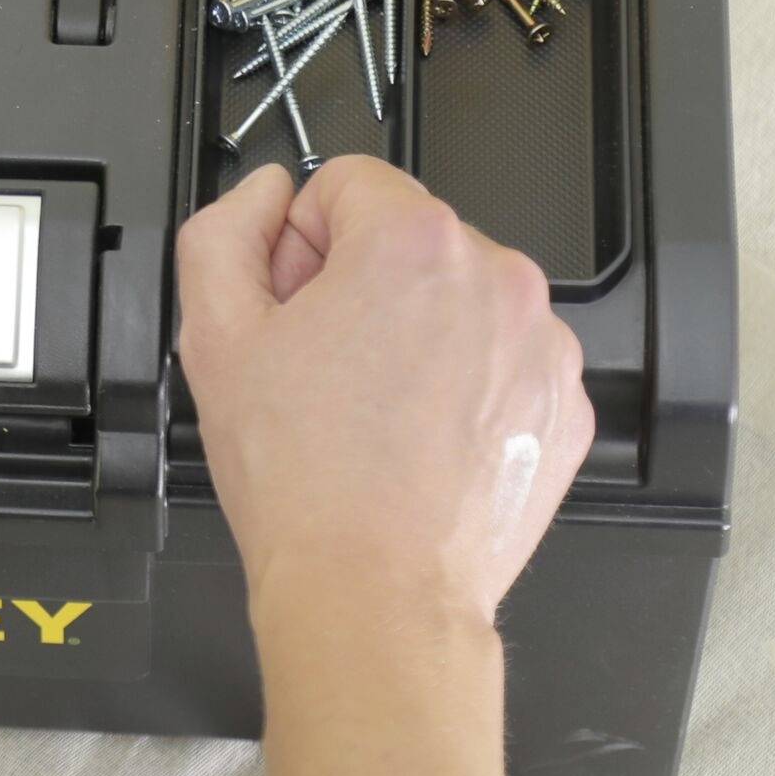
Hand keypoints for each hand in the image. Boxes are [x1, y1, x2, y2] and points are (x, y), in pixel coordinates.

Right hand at [176, 157, 591, 631]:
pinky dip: (460, 384)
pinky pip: (499, 358)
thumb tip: (264, 196)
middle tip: (320, 367)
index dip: (298, 242)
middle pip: (405, 237)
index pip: (344, 181)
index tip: (292, 302)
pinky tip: (415, 439)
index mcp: (412, 243)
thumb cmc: (305, 480)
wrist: (375, 594)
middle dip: (357, 283)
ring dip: (412, 332)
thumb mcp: (213, 333)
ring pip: (455, 298)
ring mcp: (541, 344)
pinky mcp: (562, 404)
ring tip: (368, 413)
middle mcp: (495, 278)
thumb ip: (225, 230)